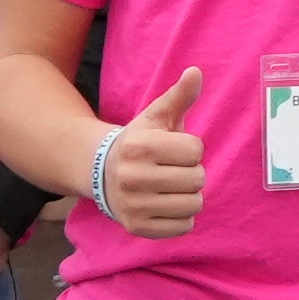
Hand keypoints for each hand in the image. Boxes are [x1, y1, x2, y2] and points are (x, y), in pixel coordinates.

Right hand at [91, 65, 208, 239]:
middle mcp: (132, 177)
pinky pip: (184, 227)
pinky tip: (166, 205)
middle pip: (197, 178)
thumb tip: (196, 72)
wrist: (101, 173)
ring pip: (194, 204)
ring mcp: (133, 205)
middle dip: (191, 172)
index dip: (190, 149)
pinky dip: (182, 218)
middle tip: (172, 170)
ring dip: (190, 196)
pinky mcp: (137, 227)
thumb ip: (179, 96)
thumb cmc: (140, 142)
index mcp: (140, 146)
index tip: (172, 149)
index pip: (195, 150)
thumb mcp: (156, 116)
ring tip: (171, 187)